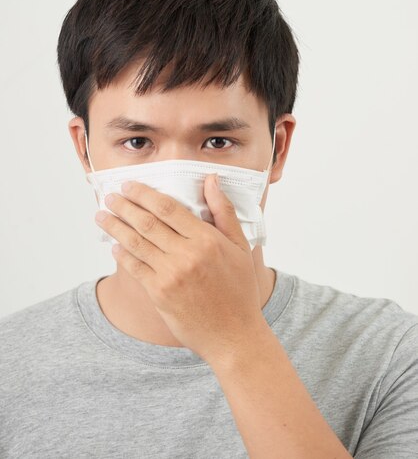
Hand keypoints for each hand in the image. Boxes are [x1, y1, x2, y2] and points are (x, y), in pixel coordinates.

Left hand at [95, 174, 267, 364]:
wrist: (234, 335)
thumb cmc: (239, 289)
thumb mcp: (240, 246)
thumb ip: (224, 211)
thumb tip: (211, 180)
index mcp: (207, 239)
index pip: (168, 208)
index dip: (144, 194)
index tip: (129, 185)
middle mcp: (187, 255)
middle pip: (147, 222)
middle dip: (124, 206)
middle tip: (109, 196)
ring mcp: (170, 275)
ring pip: (135, 243)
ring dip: (115, 226)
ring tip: (102, 216)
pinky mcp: (159, 294)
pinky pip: (135, 268)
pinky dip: (122, 254)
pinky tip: (114, 245)